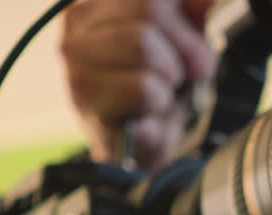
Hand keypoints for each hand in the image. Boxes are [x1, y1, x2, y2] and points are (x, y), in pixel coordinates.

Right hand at [61, 0, 215, 170]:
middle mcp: (76, 35)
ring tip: (160, 95)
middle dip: (180, 47)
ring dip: (168, 77)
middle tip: (179, 77)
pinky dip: (160, 103)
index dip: (183, 21)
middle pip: (148, 10)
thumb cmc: (159, 88)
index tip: (195, 51)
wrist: (146, 145)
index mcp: (94, 10)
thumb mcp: (181, 39)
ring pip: (143, 45)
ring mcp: (77, 72)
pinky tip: (149, 113)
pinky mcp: (90, 108)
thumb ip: (190, 12)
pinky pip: (144, 89)